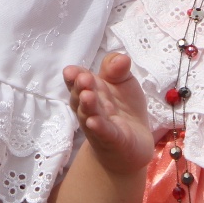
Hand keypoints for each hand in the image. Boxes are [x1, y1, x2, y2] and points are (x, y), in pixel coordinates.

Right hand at [65, 53, 152, 177]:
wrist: (132, 145)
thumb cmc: (123, 109)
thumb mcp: (123, 83)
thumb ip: (118, 69)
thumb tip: (122, 58)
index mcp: (91, 90)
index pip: (78, 80)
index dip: (75, 76)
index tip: (72, 70)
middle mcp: (90, 107)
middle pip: (80, 96)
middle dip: (80, 87)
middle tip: (83, 79)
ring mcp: (98, 124)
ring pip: (89, 114)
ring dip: (87, 105)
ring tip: (87, 96)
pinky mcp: (112, 139)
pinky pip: (103, 132)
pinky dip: (99, 127)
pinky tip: (94, 122)